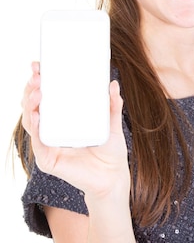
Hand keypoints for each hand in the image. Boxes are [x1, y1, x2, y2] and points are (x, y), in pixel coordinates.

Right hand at [21, 62, 129, 201]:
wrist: (113, 177)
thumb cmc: (110, 150)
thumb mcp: (111, 123)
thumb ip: (112, 105)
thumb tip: (113, 84)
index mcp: (62, 120)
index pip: (44, 98)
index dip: (38, 82)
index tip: (38, 65)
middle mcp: (51, 131)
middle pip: (32, 106)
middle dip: (30, 89)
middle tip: (37, 75)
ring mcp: (47, 145)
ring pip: (30, 121)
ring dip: (30, 104)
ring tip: (38, 91)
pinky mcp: (48, 160)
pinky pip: (38, 142)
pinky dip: (35, 128)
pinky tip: (36, 116)